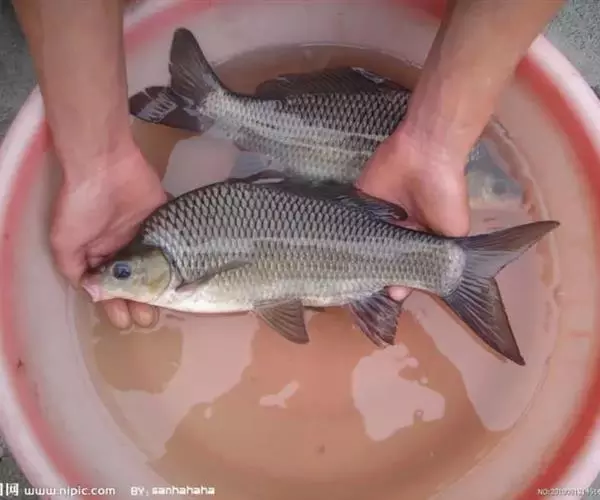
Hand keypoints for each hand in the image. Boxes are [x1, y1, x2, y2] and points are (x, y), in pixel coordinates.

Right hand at [50, 147, 166, 328]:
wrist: (105, 165)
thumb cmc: (81, 204)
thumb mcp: (65, 239)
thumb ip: (74, 267)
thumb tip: (92, 292)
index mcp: (98, 254)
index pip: (108, 288)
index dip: (115, 306)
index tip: (125, 321)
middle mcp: (122, 247)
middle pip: (135, 282)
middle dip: (140, 302)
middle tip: (149, 319)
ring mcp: (145, 235)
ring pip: (155, 268)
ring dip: (160, 288)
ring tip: (168, 305)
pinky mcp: (164, 221)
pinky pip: (173, 244)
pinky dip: (179, 260)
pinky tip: (185, 277)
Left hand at [356, 125, 470, 301]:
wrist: (427, 154)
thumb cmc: (445, 195)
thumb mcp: (452, 233)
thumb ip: (434, 258)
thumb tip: (414, 284)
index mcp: (419, 237)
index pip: (403, 264)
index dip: (396, 279)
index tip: (385, 297)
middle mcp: (396, 229)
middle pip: (379, 255)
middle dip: (373, 270)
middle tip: (361, 290)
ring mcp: (376, 216)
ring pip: (361, 242)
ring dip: (355, 256)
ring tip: (344, 276)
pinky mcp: (358, 201)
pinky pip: (347, 221)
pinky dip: (341, 234)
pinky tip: (333, 251)